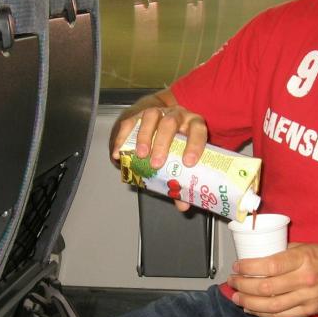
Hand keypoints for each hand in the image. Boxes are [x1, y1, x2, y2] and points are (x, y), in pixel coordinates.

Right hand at [109, 91, 207, 211]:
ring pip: (151, 116)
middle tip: (157, 163)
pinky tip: (119, 152)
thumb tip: (183, 205)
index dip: (195, 145)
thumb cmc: (179, 144)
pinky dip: (123, 137)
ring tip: (140, 155)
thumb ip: (183, 179)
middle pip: (171, 122)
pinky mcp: (139, 113)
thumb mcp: (184, 156)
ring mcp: (158, 111)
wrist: (164, 120)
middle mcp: (178, 114)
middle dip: (163, 143)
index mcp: (194, 124)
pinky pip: (130, 121)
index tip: (188, 162)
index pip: (199, 130)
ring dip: (145, 136)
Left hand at [226, 243, 317, 316]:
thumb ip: (287, 251)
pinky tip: (252, 309)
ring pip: (271, 305)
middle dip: (244, 286)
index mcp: (304, 259)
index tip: (237, 267)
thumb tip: (263, 254)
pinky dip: (263, 313)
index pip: (270, 266)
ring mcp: (307, 298)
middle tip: (233, 282)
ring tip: (237, 297)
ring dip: (249, 302)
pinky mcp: (308, 310)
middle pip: (266, 288)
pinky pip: (281, 315)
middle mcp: (305, 279)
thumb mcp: (311, 246)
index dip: (249, 268)